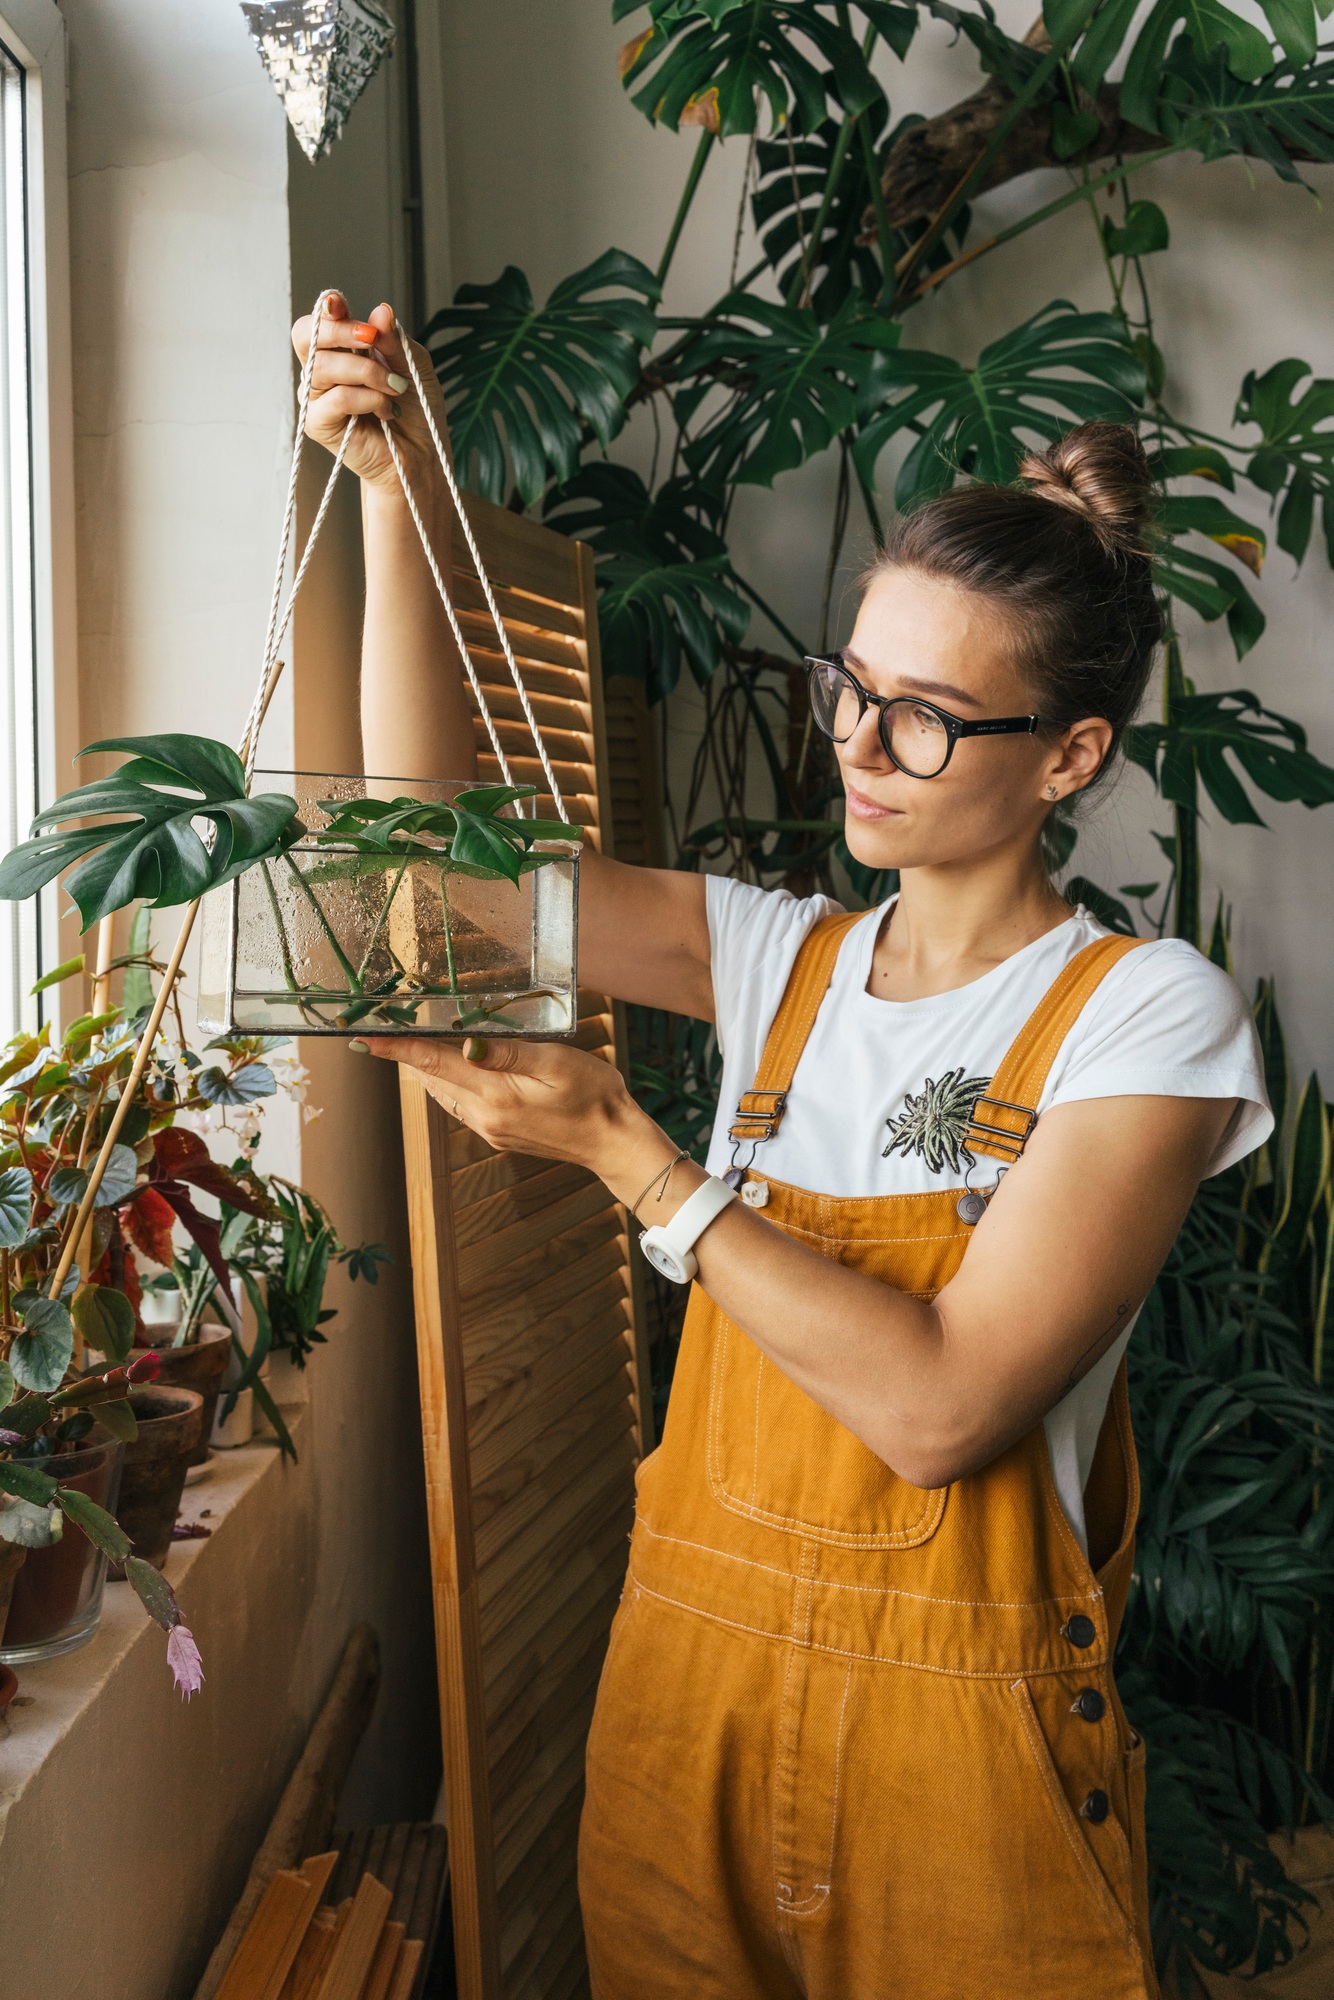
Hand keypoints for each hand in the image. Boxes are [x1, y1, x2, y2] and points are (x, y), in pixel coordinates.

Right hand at [290, 294, 450, 501]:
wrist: (421, 454)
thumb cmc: (415, 409)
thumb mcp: (412, 365)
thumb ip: (394, 340)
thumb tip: (381, 312)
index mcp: (341, 350)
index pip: (319, 322)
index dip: (325, 309)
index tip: (338, 303)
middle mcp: (322, 371)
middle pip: (307, 335)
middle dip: (341, 331)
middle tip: (372, 340)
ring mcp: (317, 397)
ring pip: (324, 366)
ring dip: (367, 372)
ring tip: (395, 387)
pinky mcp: (318, 424)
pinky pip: (337, 398)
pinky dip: (367, 399)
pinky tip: (387, 410)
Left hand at [362, 1035, 683, 1205]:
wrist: (613, 1142)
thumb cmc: (594, 1095)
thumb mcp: (555, 1062)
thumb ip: (507, 1053)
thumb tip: (464, 1046)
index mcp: (495, 1095)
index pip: (433, 1063)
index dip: (397, 1048)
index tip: (363, 1038)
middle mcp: (484, 1116)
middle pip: (431, 1078)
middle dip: (405, 1054)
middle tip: (381, 1028)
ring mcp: (489, 1129)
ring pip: (442, 1093)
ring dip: (423, 1068)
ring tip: (405, 1042)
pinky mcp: (498, 1134)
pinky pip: (459, 1104)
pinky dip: (445, 1082)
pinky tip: (447, 1068)